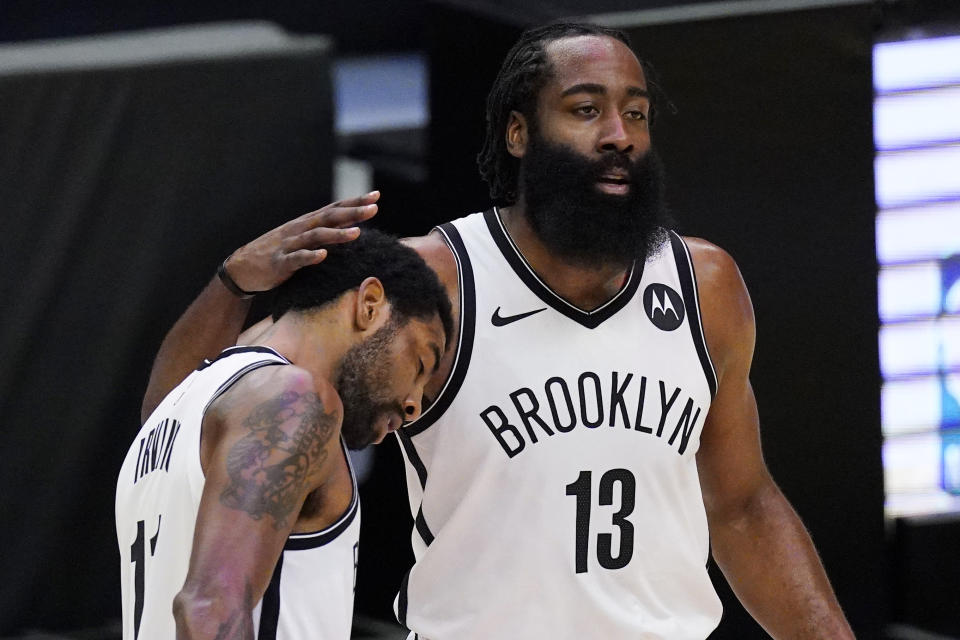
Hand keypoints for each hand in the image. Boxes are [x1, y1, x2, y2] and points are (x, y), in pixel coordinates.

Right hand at [223, 192, 378, 292]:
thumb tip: (353, 226)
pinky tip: (323, 255)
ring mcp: (289, 245)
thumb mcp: (303, 238)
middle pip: (329, 218)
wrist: (242, 267)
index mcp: (307, 223)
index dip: (354, 202)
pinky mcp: (280, 263)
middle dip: (352, 213)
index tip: (375, 196)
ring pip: (315, 236)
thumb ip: (325, 232)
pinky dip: (310, 256)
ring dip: (337, 234)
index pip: (335, 208)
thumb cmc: (279, 252)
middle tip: (374, 209)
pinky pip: (296, 259)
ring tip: (357, 233)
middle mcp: (300, 229)